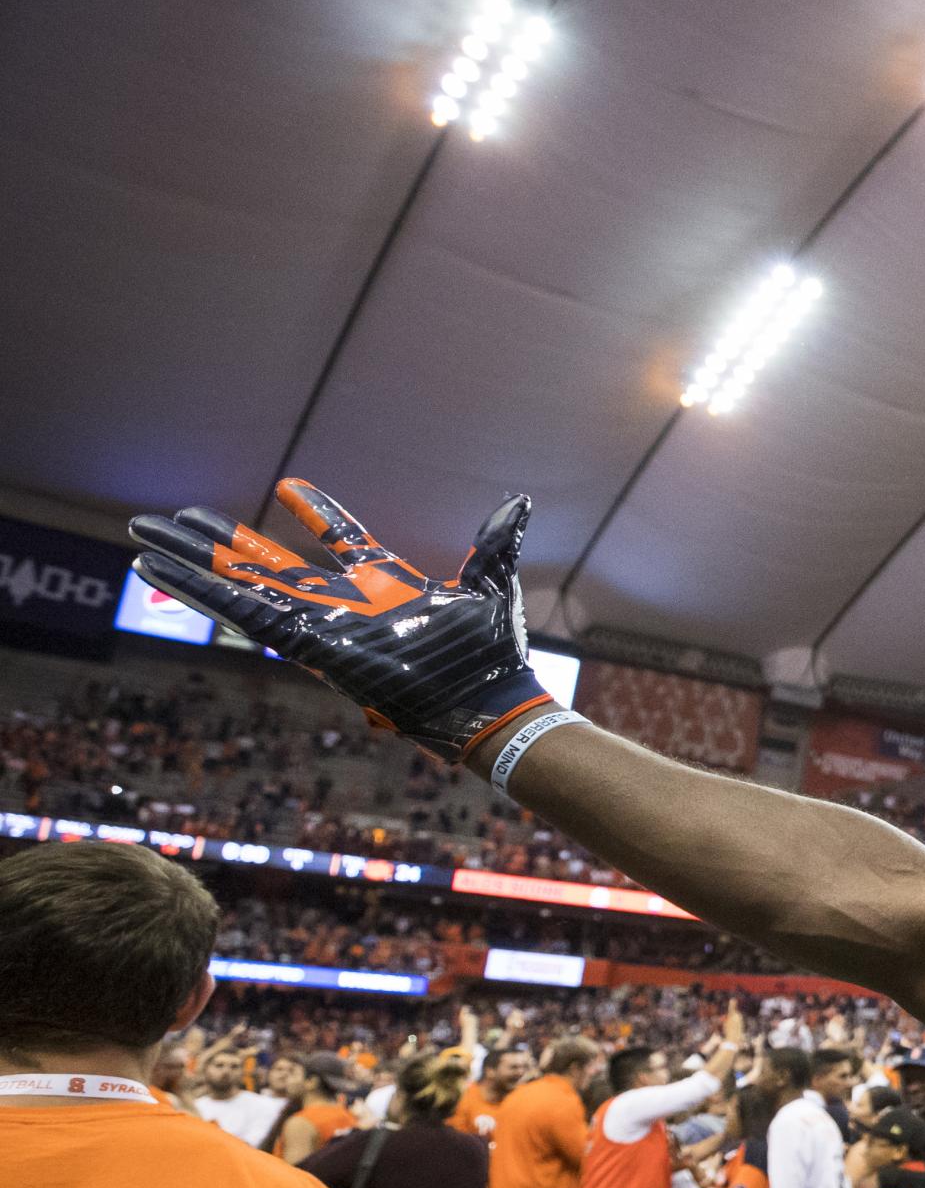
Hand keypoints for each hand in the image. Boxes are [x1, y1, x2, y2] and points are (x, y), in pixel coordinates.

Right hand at [130, 479, 552, 764]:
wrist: (489, 701)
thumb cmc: (491, 654)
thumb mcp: (491, 587)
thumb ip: (492, 545)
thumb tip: (516, 504)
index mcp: (384, 582)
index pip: (342, 537)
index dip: (318, 511)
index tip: (290, 486)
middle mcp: (343, 601)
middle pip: (270, 561)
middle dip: (223, 539)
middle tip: (177, 514)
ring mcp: (320, 621)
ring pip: (244, 584)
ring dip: (193, 560)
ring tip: (144, 532)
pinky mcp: (306, 644)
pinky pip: (244, 616)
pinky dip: (200, 591)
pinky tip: (159, 570)